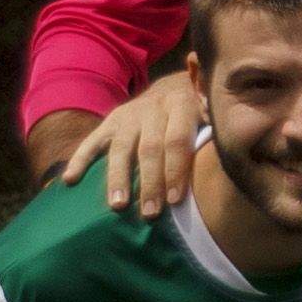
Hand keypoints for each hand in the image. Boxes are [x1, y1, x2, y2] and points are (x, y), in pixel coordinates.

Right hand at [60, 74, 206, 213]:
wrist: (174, 87)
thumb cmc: (200, 114)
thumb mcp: (212, 113)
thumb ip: (216, 127)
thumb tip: (231, 148)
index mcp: (181, 105)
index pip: (176, 141)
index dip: (176, 171)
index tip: (175, 201)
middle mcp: (153, 109)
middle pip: (149, 149)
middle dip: (149, 184)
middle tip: (150, 214)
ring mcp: (128, 116)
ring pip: (120, 148)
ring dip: (117, 178)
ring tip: (117, 206)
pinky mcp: (110, 122)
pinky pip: (92, 141)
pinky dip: (79, 160)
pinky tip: (69, 180)